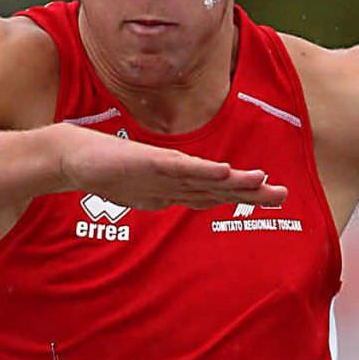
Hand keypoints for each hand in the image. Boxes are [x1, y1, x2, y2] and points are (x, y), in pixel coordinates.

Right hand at [52, 124, 287, 211]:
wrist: (74, 156)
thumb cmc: (108, 171)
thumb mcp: (145, 194)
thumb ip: (168, 197)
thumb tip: (189, 202)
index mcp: (177, 184)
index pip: (218, 191)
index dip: (246, 194)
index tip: (274, 196)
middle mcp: (176, 175)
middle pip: (220, 184)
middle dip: (252, 190)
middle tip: (284, 194)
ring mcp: (164, 167)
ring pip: (206, 176)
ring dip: (235, 179)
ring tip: (262, 181)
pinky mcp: (148, 161)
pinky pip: (180, 168)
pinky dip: (203, 170)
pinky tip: (224, 170)